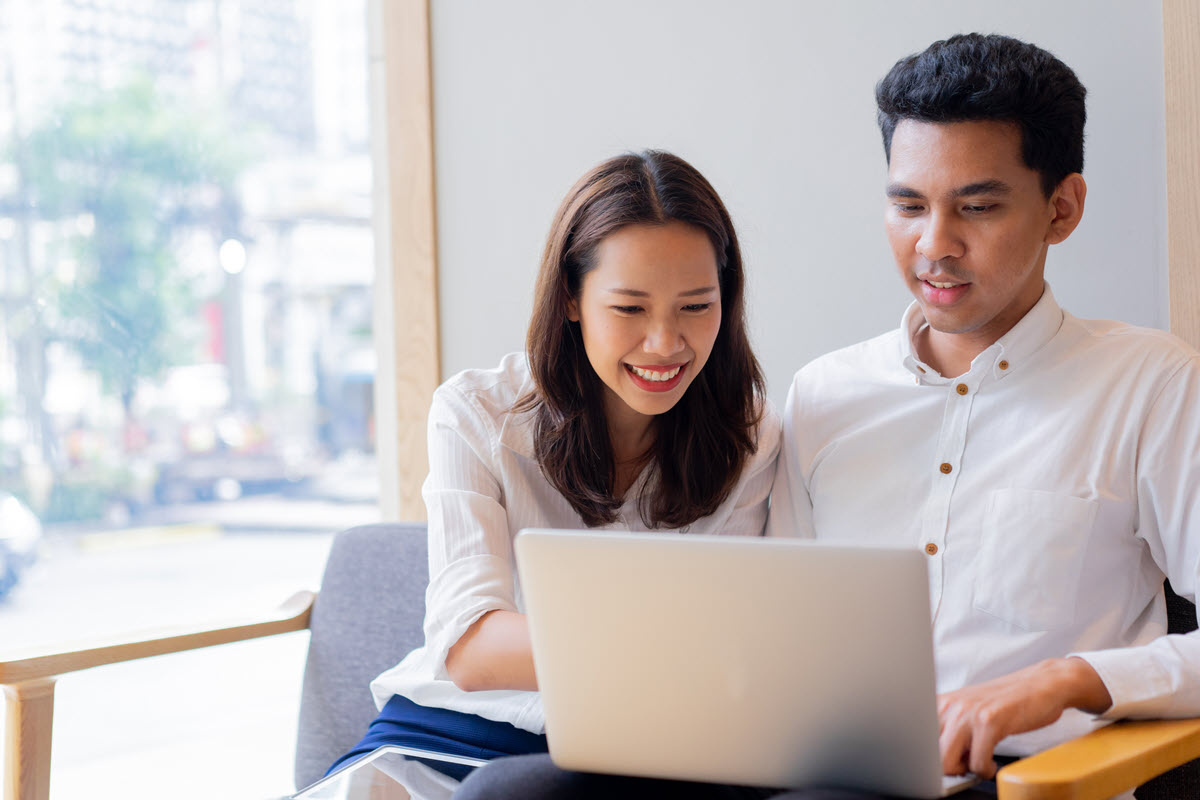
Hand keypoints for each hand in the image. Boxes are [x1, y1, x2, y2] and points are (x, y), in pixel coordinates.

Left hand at [937, 657, 1111, 778]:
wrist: (1041, 684)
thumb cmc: (1006, 701)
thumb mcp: (969, 709)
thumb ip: (949, 726)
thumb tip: (934, 758)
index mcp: (941, 702)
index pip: (918, 738)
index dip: (929, 757)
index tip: (941, 764)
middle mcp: (950, 705)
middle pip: (929, 754)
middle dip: (948, 768)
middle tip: (966, 765)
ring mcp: (969, 712)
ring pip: (948, 761)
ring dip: (965, 770)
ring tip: (979, 763)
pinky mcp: (990, 721)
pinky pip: (977, 763)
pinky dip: (985, 770)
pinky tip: (992, 763)